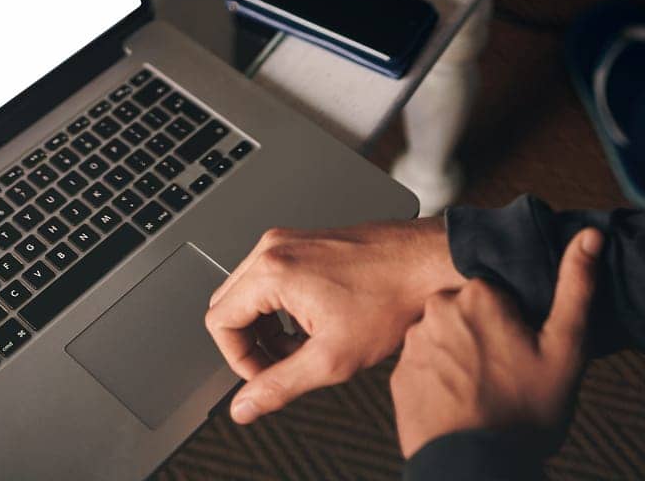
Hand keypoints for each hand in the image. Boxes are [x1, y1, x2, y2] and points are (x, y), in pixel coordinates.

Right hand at [205, 218, 461, 424]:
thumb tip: (245, 405)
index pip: (220, 321)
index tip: (264, 375)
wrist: (425, 264)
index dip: (238, 359)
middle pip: (229, 303)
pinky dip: (279, 305)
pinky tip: (312, 323)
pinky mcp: (303, 240)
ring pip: (248, 290)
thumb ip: (279, 384)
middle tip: (282, 363)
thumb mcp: (331, 358)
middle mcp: (274, 248)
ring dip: (265, 325)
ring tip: (301, 346)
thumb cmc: (388, 300)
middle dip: (249, 342)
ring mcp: (288, 240)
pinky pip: (269, 276)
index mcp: (273, 271)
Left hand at [391, 228, 602, 459]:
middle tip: (508, 377)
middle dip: (487, 339)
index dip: (517, 323)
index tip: (524, 349)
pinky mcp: (398, 376)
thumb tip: (591, 235)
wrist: (475, 470)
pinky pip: (425, 369)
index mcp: (480, 294)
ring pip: (446, 341)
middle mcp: (438, 308)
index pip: (500, 295)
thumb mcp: (564, 349)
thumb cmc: (524, 413)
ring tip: (485, 396)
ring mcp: (414, 342)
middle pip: (470, 315)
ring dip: (462, 360)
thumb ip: (576, 287)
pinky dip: (441, 384)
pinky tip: (461, 406)